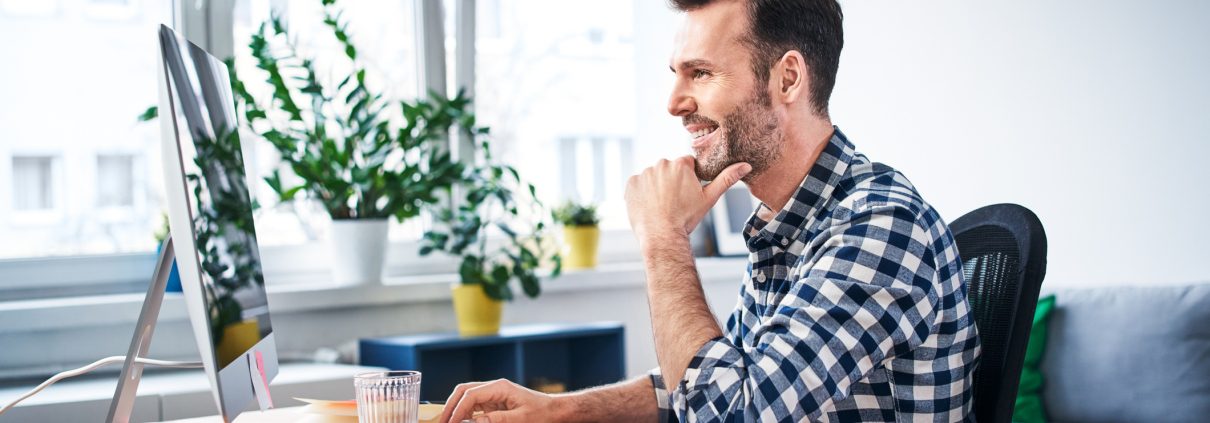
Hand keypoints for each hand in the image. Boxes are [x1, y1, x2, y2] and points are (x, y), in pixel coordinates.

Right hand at [439, 379, 561, 422]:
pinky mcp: (495, 402)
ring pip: (467, 397)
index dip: (458, 410)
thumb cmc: (542, 414)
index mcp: (500, 387)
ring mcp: (494, 394)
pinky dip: (466, 413)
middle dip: (451, 406)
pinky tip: (463, 422)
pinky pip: (475, 405)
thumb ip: (495, 420)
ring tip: (449, 422)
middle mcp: (495, 387)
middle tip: (443, 422)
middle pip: (464, 391)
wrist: (555, 411)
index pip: (470, 395)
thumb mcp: (520, 419)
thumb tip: (473, 422)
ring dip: (457, 409)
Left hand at [625, 156, 750, 248]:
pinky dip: (642, 193)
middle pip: (669, 170)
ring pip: (653, 177)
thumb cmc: (687, 218)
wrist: (662, 236)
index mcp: (681, 163)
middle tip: (675, 202)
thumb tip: (746, 165)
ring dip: (657, 187)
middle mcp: (661, 163)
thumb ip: (727, 179)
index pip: (686, 165)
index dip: (688, 180)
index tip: (686, 194)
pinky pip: (638, 184)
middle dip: (672, 182)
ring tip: (662, 206)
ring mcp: (644, 173)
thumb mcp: (709, 198)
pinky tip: (649, 206)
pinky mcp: (631, 183)